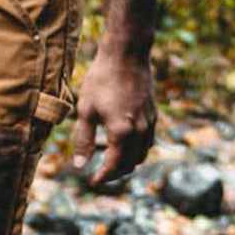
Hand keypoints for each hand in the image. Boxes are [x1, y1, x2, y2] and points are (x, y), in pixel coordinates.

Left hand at [72, 39, 156, 186]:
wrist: (127, 53)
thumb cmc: (102, 79)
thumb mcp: (85, 110)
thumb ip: (83, 140)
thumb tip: (80, 166)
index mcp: (122, 132)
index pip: (114, 166)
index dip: (103, 177)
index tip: (92, 182)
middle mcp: (140, 131)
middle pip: (130, 165)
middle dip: (114, 173)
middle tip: (99, 174)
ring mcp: (149, 123)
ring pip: (142, 155)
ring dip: (127, 163)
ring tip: (110, 161)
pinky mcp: (153, 114)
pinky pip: (148, 142)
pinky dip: (136, 150)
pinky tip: (124, 145)